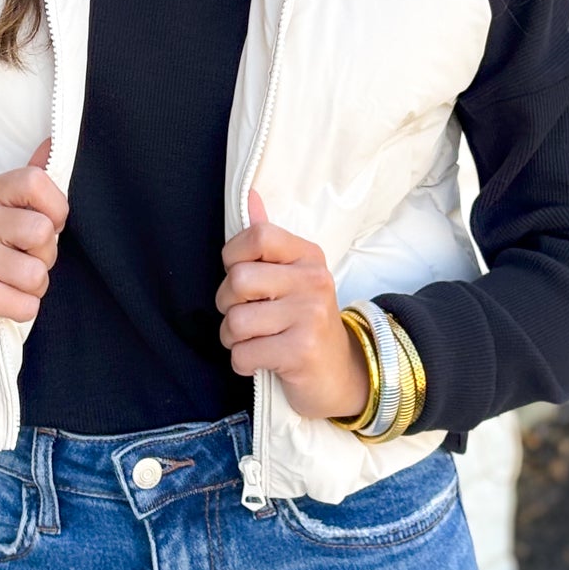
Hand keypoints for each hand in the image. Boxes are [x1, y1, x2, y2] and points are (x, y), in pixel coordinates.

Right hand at [0, 140, 66, 354]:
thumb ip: (27, 184)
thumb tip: (52, 143)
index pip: (36, 181)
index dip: (56, 209)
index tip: (45, 227)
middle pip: (42, 231)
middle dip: (44, 257)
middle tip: (20, 263)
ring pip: (37, 274)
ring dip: (32, 289)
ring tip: (8, 284)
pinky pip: (26, 305)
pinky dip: (20, 310)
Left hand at [214, 190, 370, 422]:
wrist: (341, 374)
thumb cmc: (304, 321)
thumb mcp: (292, 276)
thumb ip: (267, 239)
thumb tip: (249, 194)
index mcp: (308, 256)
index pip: (257, 236)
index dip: (233, 257)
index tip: (242, 278)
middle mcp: (313, 280)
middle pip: (238, 279)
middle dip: (227, 303)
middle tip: (246, 316)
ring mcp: (310, 316)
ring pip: (235, 321)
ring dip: (232, 338)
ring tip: (253, 340)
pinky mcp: (301, 352)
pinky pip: (243, 354)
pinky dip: (243, 362)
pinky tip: (261, 361)